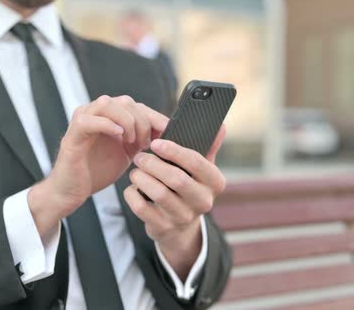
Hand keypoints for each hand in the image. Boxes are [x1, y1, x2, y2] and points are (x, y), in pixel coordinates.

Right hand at [29, 95, 167, 235]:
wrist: (72, 192)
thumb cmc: (97, 171)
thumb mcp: (128, 153)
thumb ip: (143, 139)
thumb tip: (167, 133)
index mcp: (109, 116)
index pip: (137, 105)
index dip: (155, 117)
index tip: (168, 132)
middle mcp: (95, 113)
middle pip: (125, 101)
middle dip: (142, 121)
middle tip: (146, 144)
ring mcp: (82, 121)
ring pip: (107, 103)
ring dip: (126, 121)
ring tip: (132, 142)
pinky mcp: (72, 135)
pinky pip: (88, 120)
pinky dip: (107, 125)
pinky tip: (119, 137)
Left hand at [124, 125, 226, 279]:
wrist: (180, 228)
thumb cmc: (189, 187)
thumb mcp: (202, 170)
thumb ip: (209, 147)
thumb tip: (221, 126)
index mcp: (216, 183)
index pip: (196, 162)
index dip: (174, 151)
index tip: (156, 143)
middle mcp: (204, 202)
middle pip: (176, 179)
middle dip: (154, 164)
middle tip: (140, 157)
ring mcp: (184, 218)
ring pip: (158, 193)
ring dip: (141, 177)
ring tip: (135, 171)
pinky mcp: (164, 228)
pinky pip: (142, 208)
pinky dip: (132, 194)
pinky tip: (132, 187)